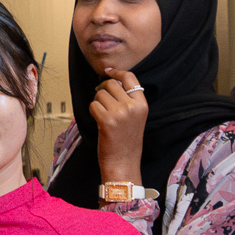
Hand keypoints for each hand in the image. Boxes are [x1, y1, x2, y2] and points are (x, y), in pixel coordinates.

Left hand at [87, 75, 147, 189]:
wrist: (123, 162)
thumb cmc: (126, 140)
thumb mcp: (135, 117)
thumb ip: (128, 100)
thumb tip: (110, 80)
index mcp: (142, 104)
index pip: (130, 78)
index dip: (117, 72)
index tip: (108, 72)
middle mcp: (132, 107)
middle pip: (111, 84)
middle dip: (102, 88)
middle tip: (101, 98)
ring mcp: (120, 113)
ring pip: (100, 94)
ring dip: (97, 101)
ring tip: (102, 114)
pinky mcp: (106, 120)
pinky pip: (93, 105)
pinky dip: (92, 111)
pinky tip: (98, 121)